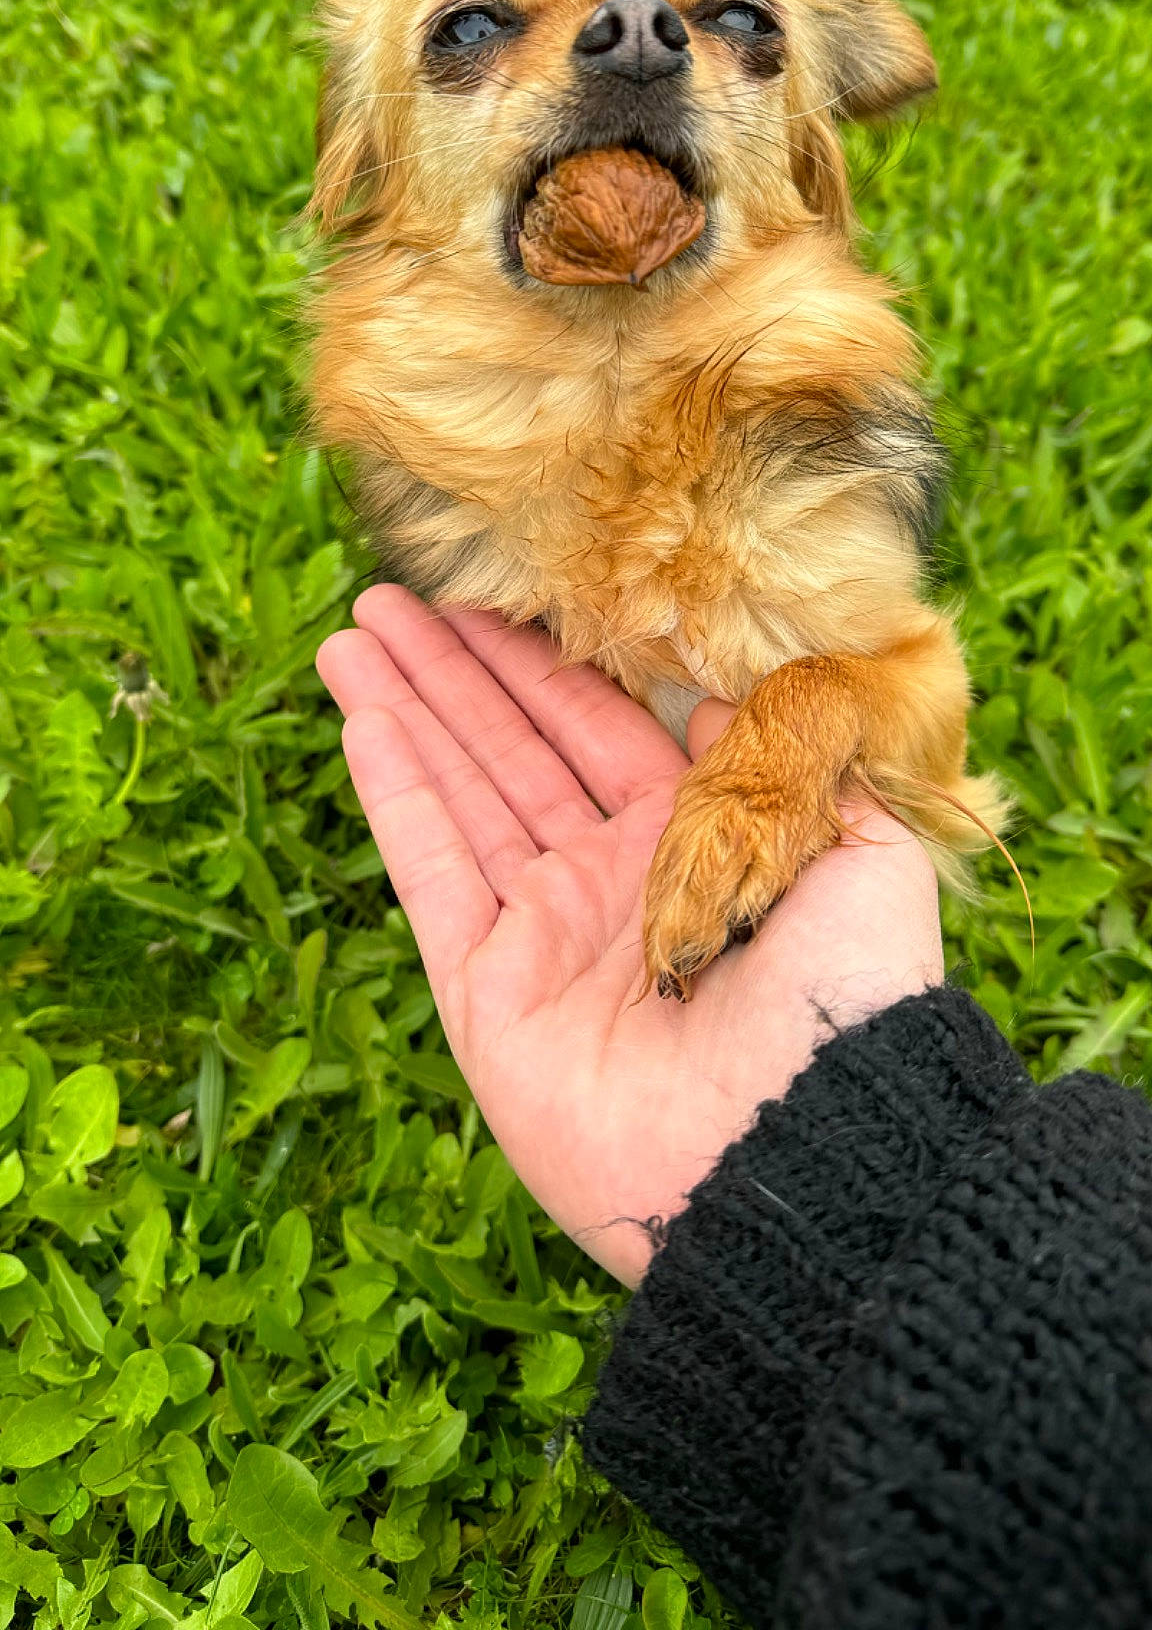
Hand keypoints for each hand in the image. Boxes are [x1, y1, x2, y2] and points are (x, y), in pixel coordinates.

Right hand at [317, 587, 942, 1285]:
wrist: (809, 1145)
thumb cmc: (851, 995)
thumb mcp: (865, 850)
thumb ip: (793, 761)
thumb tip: (730, 696)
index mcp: (695, 847)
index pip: (601, 729)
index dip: (544, 663)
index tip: (494, 594)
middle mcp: (612, 886)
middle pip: (515, 750)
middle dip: (456, 673)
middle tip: (392, 593)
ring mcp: (545, 941)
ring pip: (461, 795)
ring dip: (408, 713)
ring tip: (352, 635)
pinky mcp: (490, 998)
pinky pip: (432, 875)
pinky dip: (396, 796)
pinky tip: (362, 720)